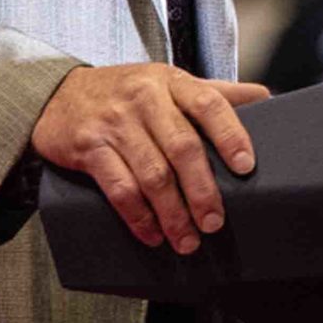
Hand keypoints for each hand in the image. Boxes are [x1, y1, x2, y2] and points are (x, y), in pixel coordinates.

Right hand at [30, 63, 269, 253]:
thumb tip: (265, 98)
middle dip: (202, 191)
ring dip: (173, 214)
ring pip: (152, 175)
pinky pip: (119, 189)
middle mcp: (144, 98)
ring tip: (188, 241)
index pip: (209, 103)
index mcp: (171, 81)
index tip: (245, 167)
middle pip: (182, 147)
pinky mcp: (89, 147)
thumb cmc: (126, 92)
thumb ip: (213, 92)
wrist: (57, 94)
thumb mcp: (168, 83)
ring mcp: (115, 123)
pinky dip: (139, 217)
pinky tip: (153, 235)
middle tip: (215, 223)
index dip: (231, 134)